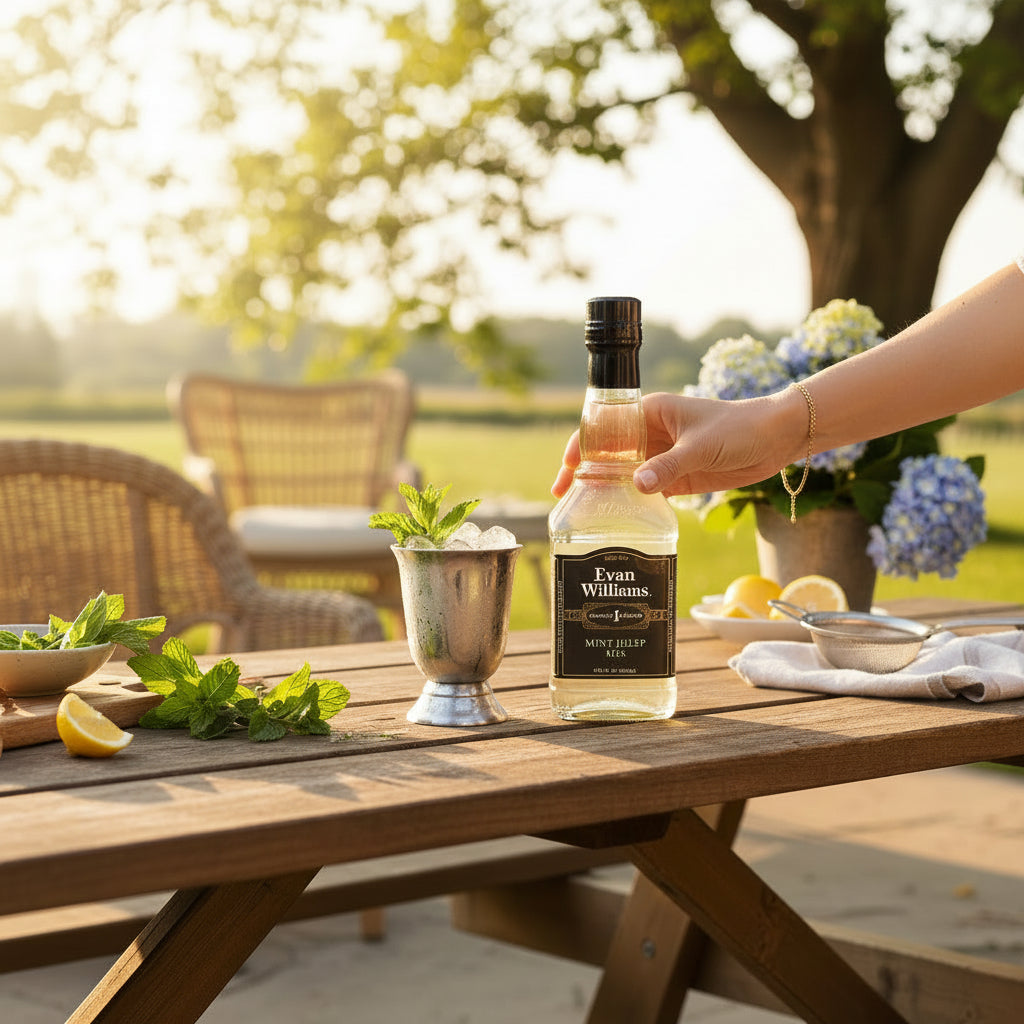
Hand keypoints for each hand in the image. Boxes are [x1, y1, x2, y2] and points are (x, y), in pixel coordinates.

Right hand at [551, 392, 797, 498]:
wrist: (777, 438)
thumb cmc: (739, 427)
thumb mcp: (701, 446)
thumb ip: (669, 467)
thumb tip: (636, 486)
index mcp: (649, 413)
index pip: (605, 427)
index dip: (582, 446)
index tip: (568, 468)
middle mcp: (650, 434)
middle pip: (607, 453)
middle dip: (584, 472)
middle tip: (563, 495)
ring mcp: (662, 457)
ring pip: (623, 473)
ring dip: (605, 489)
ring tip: (583, 510)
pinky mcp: (676, 477)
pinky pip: (645, 490)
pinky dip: (630, 501)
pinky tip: (617, 516)